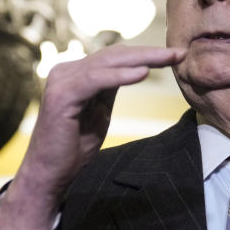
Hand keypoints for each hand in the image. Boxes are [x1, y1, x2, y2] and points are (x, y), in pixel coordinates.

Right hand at [0, 45, 184, 229]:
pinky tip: (143, 74)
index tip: (175, 56)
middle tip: (179, 52)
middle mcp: (65, 71)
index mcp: (74, 73)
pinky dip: (120, 76)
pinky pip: (96, 80)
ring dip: (142, 59)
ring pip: (108, 62)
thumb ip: (110, 89)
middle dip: (149, 53)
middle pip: (114, 55)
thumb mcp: (99, 112)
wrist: (49, 176)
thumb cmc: (73, 148)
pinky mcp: (61, 96)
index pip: (115, 56)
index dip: (145, 54)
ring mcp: (61, 81)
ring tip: (169, 59)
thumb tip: (135, 69)